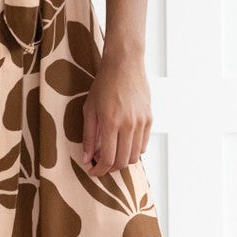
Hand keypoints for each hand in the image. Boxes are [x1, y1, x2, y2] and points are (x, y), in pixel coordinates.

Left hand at [80, 49, 151, 177]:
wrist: (124, 65)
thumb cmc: (103, 85)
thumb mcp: (89, 109)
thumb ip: (88, 136)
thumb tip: (87, 158)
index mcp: (111, 122)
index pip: (108, 158)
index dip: (99, 170)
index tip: (92, 171)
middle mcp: (129, 124)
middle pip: (123, 161)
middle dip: (110, 168)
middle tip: (100, 164)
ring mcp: (142, 122)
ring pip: (135, 156)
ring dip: (122, 161)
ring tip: (111, 154)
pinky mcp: (149, 119)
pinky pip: (143, 145)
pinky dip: (133, 150)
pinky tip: (122, 144)